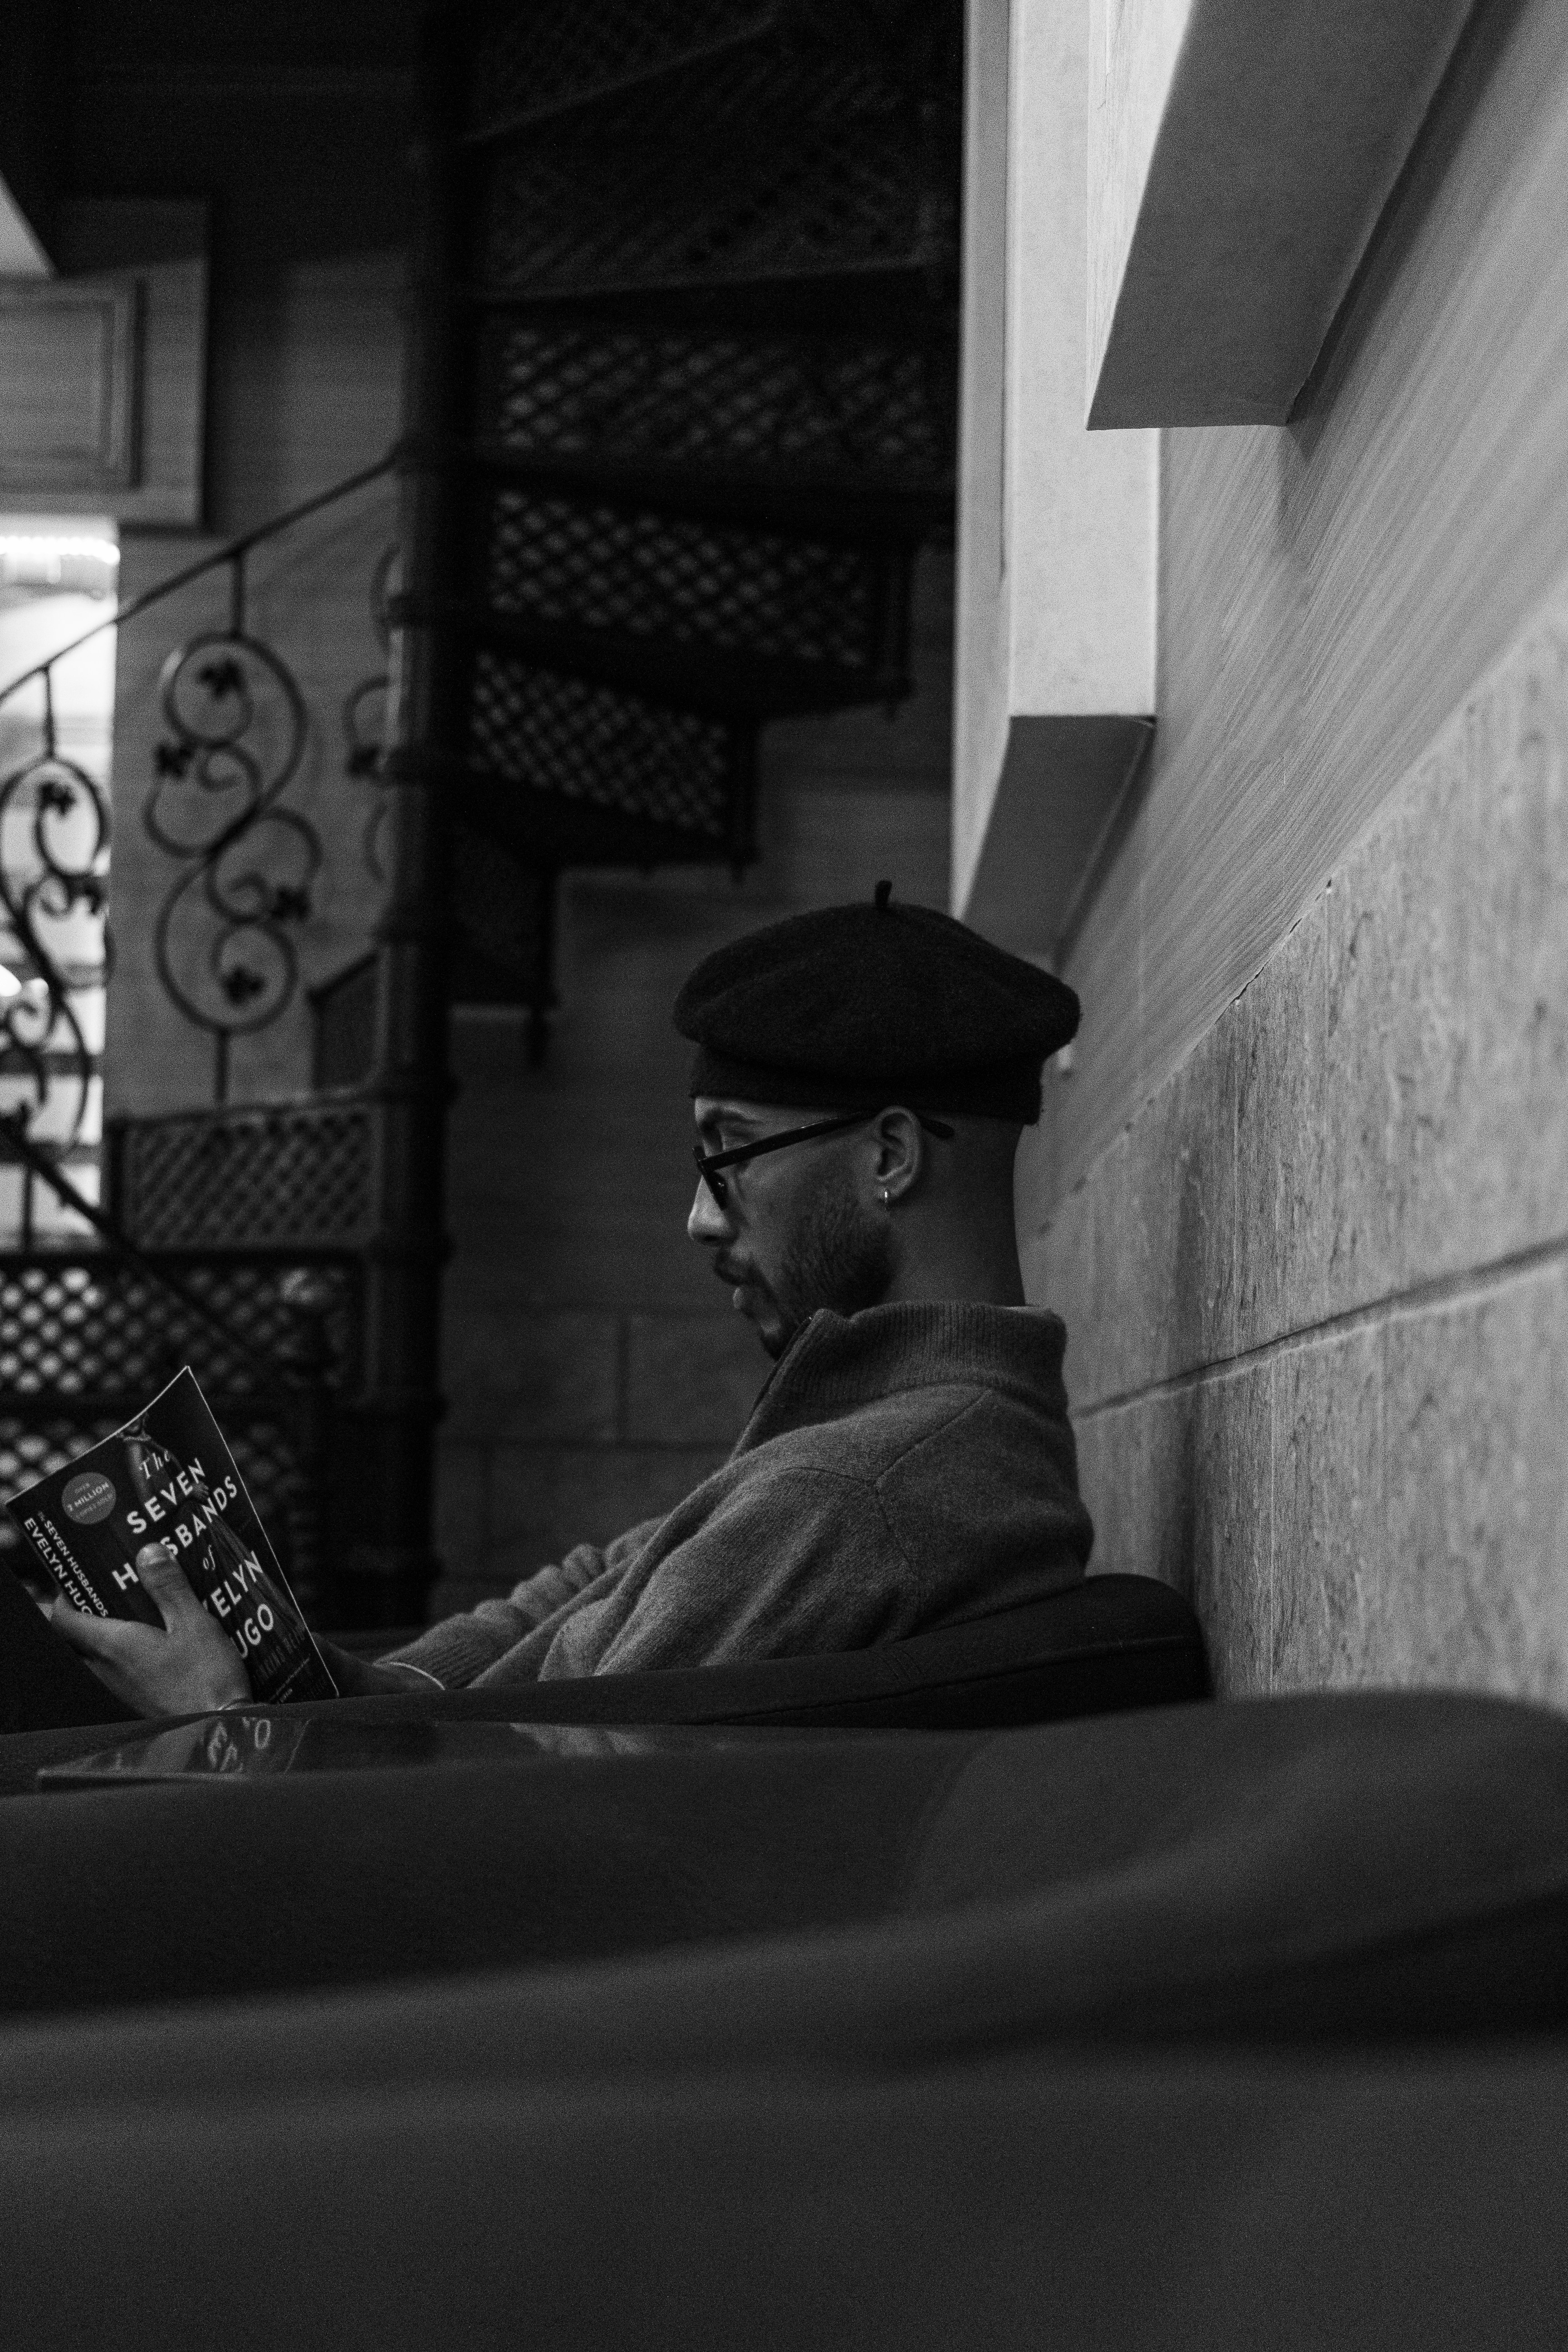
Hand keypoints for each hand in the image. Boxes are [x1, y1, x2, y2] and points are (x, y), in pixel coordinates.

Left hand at [48, 1540, 251, 1717]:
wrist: (217, 1728)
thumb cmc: (205, 1678)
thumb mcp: (194, 1622)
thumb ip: (168, 1587)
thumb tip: (148, 1553)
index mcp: (113, 1645)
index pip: (64, 1620)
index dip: (63, 1598)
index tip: (78, 1581)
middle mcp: (105, 1670)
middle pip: (74, 1639)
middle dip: (84, 1614)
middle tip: (107, 1592)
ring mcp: (116, 1689)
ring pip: (93, 1657)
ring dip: (102, 1636)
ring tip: (132, 1615)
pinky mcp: (132, 1701)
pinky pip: (112, 1673)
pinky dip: (119, 1655)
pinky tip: (151, 1646)